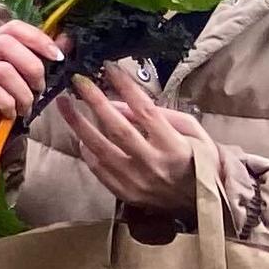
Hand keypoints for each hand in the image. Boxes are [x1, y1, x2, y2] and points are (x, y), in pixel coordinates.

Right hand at [0, 16, 61, 126]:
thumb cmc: (1, 105)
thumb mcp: (24, 81)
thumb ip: (41, 60)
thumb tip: (66, 40)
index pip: (12, 28)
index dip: (37, 38)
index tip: (57, 57)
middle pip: (5, 43)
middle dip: (32, 67)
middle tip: (41, 88)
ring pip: (2, 70)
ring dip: (23, 93)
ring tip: (26, 108)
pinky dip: (8, 103)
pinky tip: (10, 113)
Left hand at [59, 63, 212, 217]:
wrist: (205, 201)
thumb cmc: (200, 159)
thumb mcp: (192, 131)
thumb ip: (161, 115)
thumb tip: (124, 103)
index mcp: (174, 146)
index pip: (145, 111)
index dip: (126, 87)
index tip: (110, 68)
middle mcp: (153, 164)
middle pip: (117, 128)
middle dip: (94, 101)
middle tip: (77, 81)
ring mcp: (137, 182)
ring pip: (100, 149)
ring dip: (78, 125)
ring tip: (63, 104)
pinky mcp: (126, 194)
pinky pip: (98, 170)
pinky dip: (86, 151)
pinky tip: (79, 135)